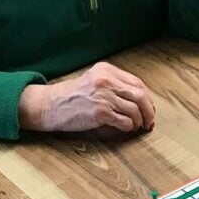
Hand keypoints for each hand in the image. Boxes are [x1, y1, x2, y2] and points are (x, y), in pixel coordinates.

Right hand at [18, 62, 155, 133]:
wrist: (50, 105)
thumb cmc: (73, 96)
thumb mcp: (94, 81)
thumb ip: (115, 85)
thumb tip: (142, 101)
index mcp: (106, 70)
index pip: (137, 83)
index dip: (147, 98)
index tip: (149, 108)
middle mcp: (106, 80)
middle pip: (140, 95)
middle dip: (148, 110)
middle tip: (149, 121)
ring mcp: (103, 96)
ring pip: (135, 109)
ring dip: (139, 120)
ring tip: (136, 126)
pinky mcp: (100, 112)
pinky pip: (125, 121)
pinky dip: (129, 126)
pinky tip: (125, 128)